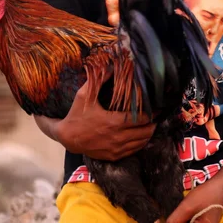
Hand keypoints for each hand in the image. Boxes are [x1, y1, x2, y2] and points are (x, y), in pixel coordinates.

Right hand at [36, 71, 155, 160]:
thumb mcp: (85, 95)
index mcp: (113, 122)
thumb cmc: (76, 114)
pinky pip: (134, 151)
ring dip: (148, 134)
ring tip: (150, 124)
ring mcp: (116, 149)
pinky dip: (140, 143)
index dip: (150, 113)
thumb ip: (99, 80)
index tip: (155, 107)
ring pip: (141, 143)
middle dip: (152, 123)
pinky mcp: (113, 156)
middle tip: (155, 115)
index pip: (140, 119)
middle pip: (145, 132)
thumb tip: (112, 66)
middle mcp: (117, 138)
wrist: (67, 137)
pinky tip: (140, 136)